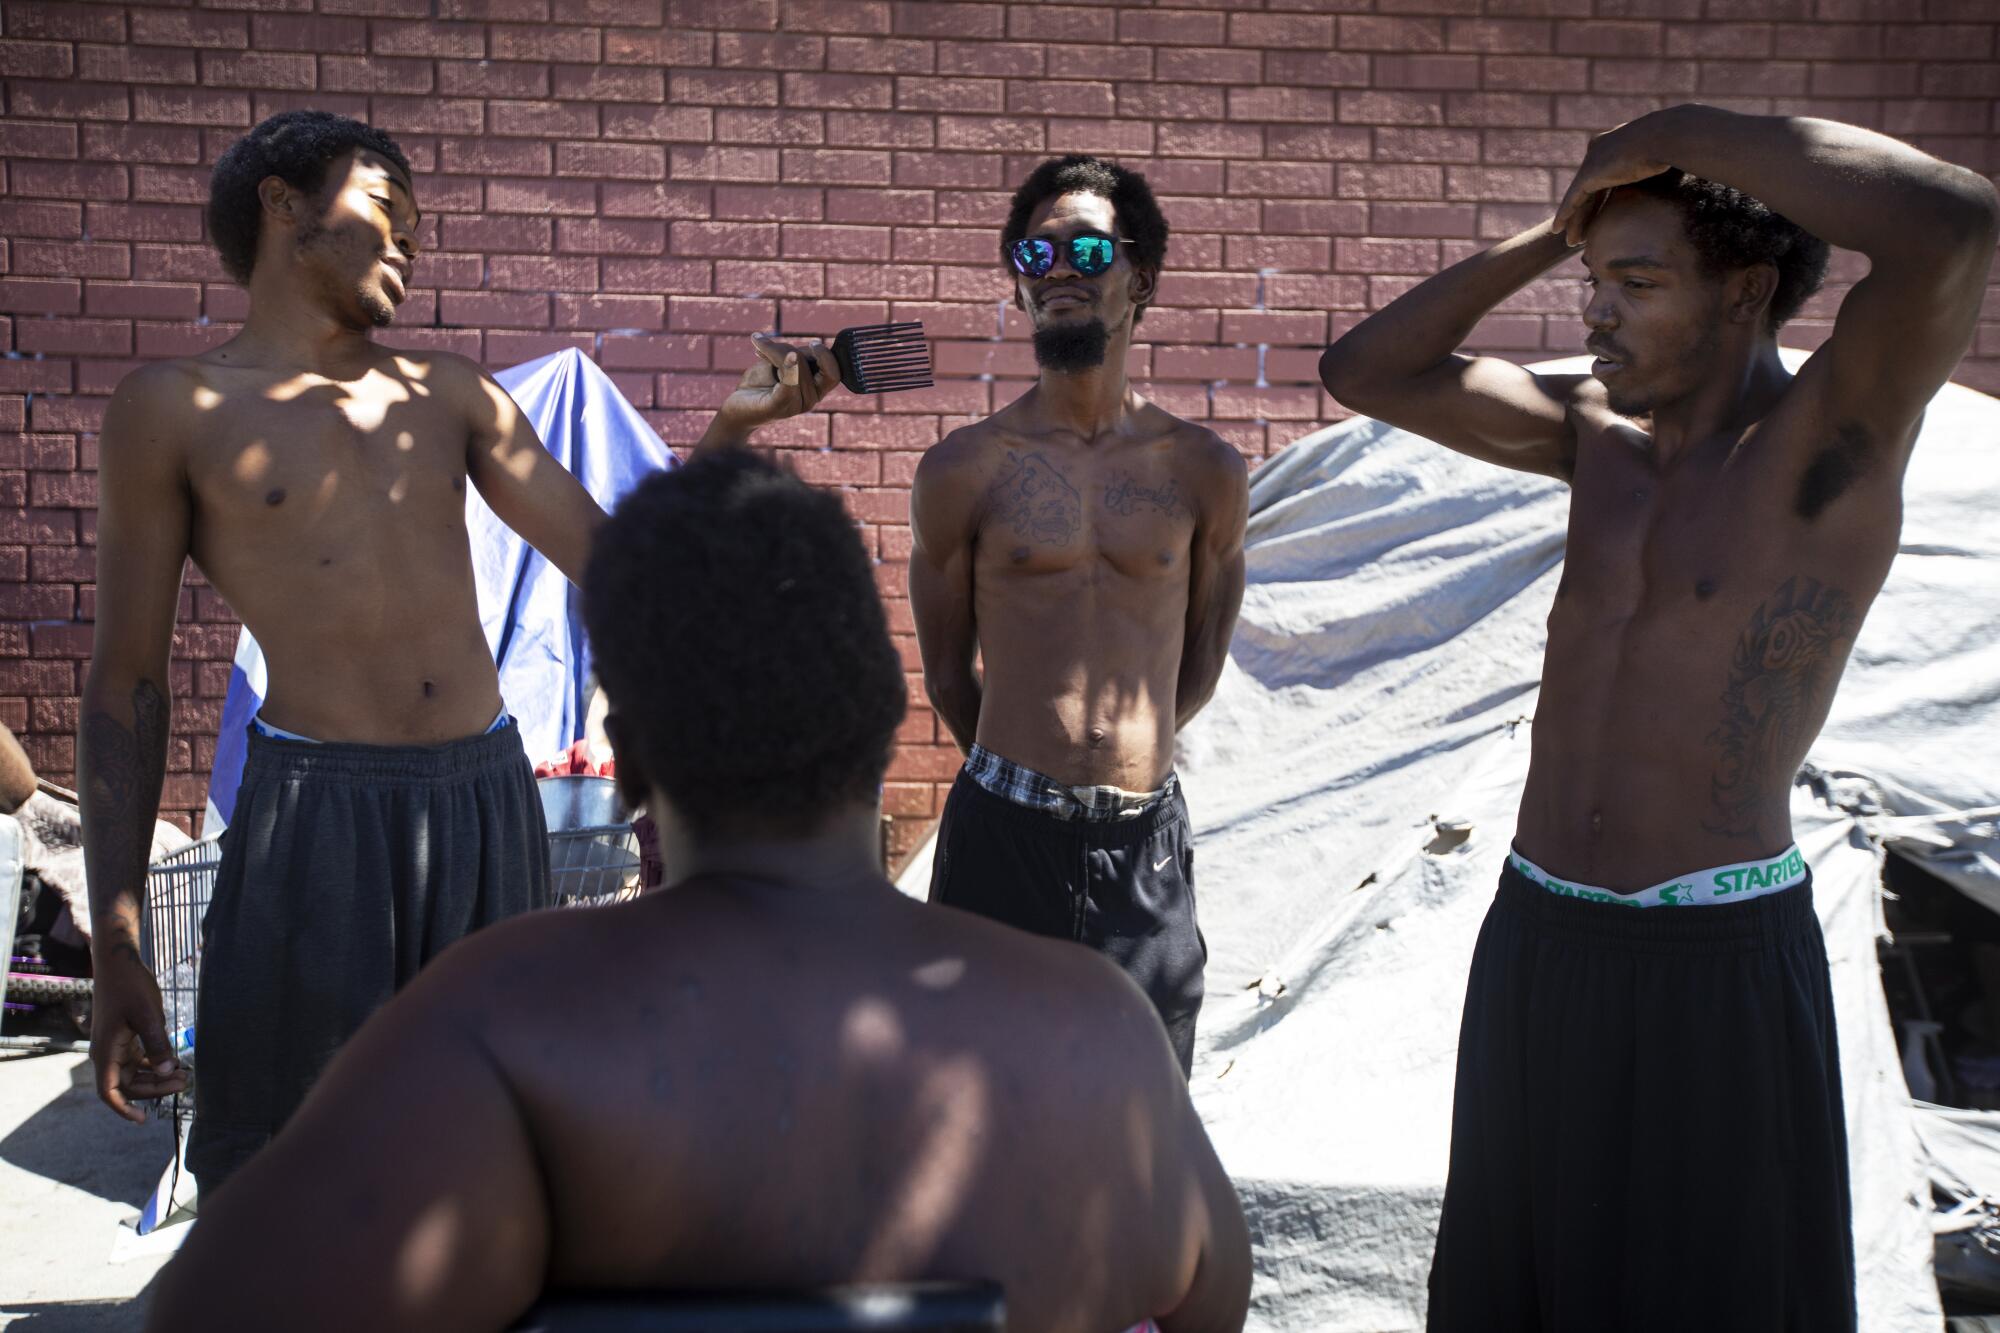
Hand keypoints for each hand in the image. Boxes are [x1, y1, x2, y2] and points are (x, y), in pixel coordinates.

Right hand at [90, 949, 185, 1122]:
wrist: (118, 963)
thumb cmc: (130, 986)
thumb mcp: (148, 1015)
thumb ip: (157, 1043)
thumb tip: (168, 1070)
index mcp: (106, 1052)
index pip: (109, 1092)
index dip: (123, 1109)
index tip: (142, 1120)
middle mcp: (107, 1053)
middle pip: (128, 1084)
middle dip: (155, 1088)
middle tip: (184, 1082)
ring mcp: (115, 1045)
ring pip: (134, 1073)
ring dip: (156, 1076)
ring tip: (184, 1073)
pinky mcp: (124, 1038)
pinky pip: (137, 1060)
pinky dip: (154, 1064)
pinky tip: (174, 1061)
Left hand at [711, 333, 841, 439]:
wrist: (736, 408)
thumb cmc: (760, 383)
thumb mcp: (781, 364)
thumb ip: (798, 355)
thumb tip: (813, 346)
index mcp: (816, 390)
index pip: (834, 372)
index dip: (827, 356)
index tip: (814, 343)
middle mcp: (810, 400)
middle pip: (812, 361)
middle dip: (790, 348)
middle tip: (764, 343)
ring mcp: (796, 405)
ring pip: (797, 364)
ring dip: (773, 349)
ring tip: (758, 346)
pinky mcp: (778, 406)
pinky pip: (790, 382)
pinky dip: (789, 365)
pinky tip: (786, 355)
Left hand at [1553, 115, 1673, 246]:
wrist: (1667, 136)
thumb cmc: (1674, 146)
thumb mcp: (1662, 159)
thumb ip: (1655, 169)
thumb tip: (1669, 177)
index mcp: (1617, 144)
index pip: (1603, 177)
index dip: (1600, 200)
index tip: (1599, 218)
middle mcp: (1599, 149)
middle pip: (1589, 189)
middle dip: (1584, 213)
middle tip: (1580, 234)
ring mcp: (1592, 160)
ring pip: (1579, 197)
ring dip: (1574, 220)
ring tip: (1571, 241)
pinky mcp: (1589, 173)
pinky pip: (1573, 199)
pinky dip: (1565, 214)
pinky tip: (1557, 229)